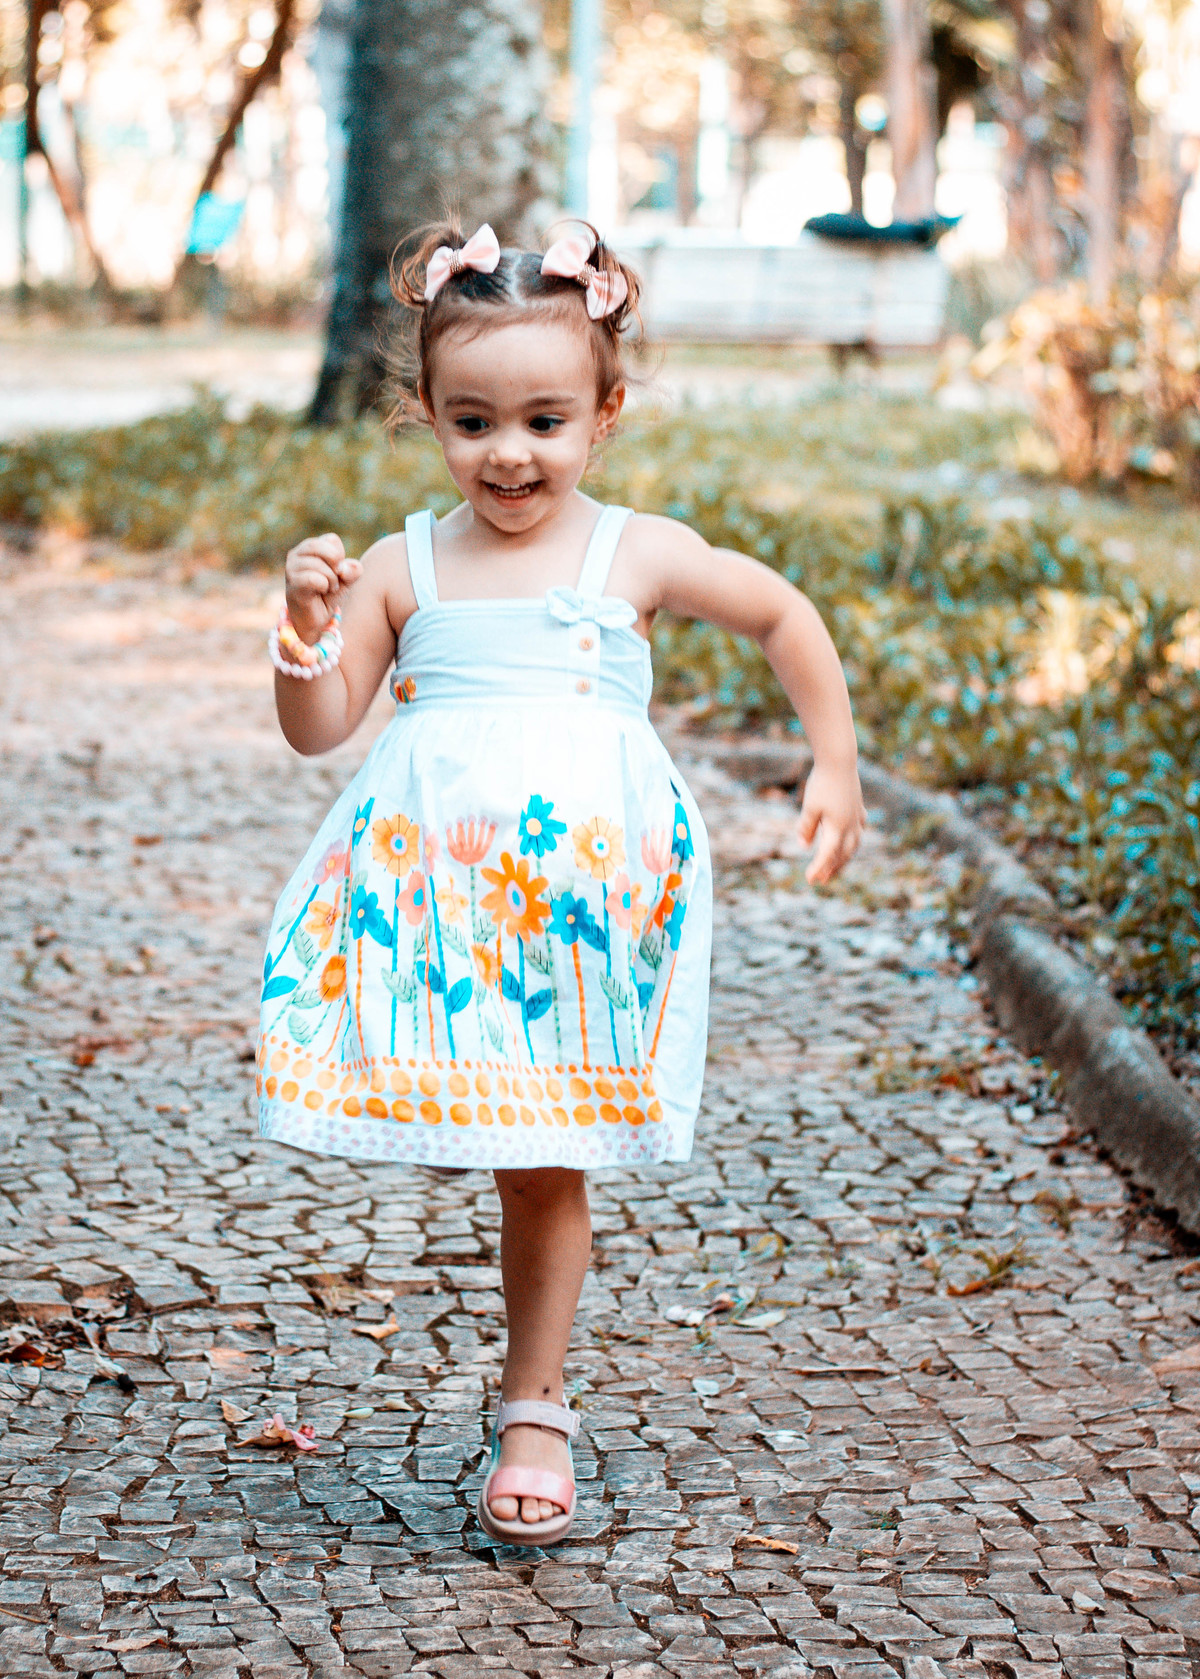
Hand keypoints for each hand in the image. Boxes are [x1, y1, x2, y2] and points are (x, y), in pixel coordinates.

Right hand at [284, 533, 362, 642]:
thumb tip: (345, 568)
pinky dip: (324, 586)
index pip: (331, 540)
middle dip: (336, 563)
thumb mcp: (346, 580)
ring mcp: (291, 569)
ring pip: (320, 565)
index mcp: (308, 548)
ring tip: (328, 588)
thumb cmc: (328, 595)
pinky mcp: (292, 585)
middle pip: (323, 546)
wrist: (316, 620)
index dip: (341, 556)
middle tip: (336, 578)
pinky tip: (320, 593)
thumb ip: (352, 570)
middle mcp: (296, 554)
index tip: (337, 571)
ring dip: (332, 580)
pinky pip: (315, 579)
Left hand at [797, 761, 865, 884]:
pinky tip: (852, 839)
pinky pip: (859, 829)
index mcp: (837, 827)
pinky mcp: (857, 806)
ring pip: (854, 844)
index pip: (827, 854)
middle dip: (833, 868)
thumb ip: (806, 828)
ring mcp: (856, 816)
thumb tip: (803, 846)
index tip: (810, 880)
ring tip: (837, 866)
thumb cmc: (822, 783)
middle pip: (843, 854)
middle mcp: (850, 825)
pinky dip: (854, 839)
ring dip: (845, 857)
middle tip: (822, 880)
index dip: (819, 868)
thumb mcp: (809, 807)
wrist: (839, 761)